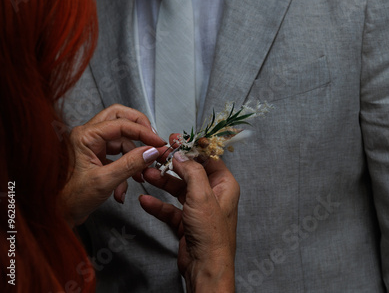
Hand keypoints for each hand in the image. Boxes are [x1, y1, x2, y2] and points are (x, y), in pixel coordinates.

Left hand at [61, 104, 165, 226]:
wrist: (58, 215)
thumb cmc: (71, 198)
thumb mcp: (105, 181)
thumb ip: (131, 164)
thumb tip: (151, 151)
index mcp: (84, 136)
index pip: (121, 124)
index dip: (143, 132)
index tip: (158, 142)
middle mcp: (87, 136)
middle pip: (120, 118)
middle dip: (139, 129)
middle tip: (153, 140)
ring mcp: (92, 145)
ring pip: (122, 139)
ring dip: (134, 156)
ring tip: (140, 175)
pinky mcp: (97, 156)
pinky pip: (119, 154)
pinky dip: (127, 167)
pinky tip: (126, 185)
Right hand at [140, 140, 239, 292]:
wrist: (205, 267)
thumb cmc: (212, 235)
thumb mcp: (202, 196)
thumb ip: (192, 172)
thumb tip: (182, 155)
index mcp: (224, 185)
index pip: (208, 159)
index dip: (192, 147)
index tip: (177, 139)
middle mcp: (213, 195)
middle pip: (190, 172)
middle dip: (172, 164)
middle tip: (157, 155)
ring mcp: (199, 208)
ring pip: (178, 189)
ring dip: (162, 182)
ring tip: (146, 174)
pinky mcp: (186, 222)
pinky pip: (170, 208)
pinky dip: (157, 204)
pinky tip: (145, 200)